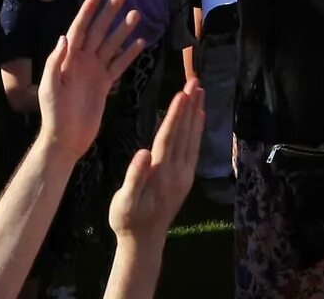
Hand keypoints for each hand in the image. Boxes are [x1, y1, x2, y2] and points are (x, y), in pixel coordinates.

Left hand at [39, 0, 147, 160]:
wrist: (66, 139)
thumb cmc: (53, 114)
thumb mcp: (50, 88)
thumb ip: (55, 63)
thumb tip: (64, 36)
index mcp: (68, 59)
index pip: (78, 29)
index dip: (87, 12)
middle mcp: (82, 61)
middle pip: (98, 31)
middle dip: (109, 13)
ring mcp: (94, 71)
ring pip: (111, 45)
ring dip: (123, 30)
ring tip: (136, 13)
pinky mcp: (104, 84)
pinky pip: (118, 65)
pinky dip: (129, 54)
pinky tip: (140, 43)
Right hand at [108, 76, 204, 241]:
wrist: (144, 242)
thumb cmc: (127, 219)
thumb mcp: (124, 201)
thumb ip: (134, 177)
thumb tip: (143, 152)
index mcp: (161, 173)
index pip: (169, 137)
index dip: (176, 114)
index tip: (182, 92)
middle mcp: (177, 171)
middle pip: (184, 132)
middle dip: (189, 106)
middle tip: (195, 80)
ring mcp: (183, 175)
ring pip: (191, 138)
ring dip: (195, 113)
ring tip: (199, 91)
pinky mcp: (185, 178)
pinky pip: (194, 148)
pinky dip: (197, 130)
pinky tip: (199, 117)